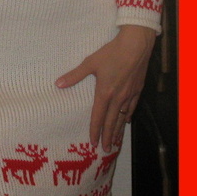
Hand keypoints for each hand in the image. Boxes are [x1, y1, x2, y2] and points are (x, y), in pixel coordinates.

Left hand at [55, 25, 155, 151]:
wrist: (136, 45)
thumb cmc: (112, 53)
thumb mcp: (91, 62)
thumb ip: (75, 75)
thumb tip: (58, 83)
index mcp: (105, 93)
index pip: (98, 117)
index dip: (95, 131)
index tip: (93, 143)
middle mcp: (118, 98)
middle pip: (111, 122)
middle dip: (107, 137)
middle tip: (105, 150)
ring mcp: (129, 95)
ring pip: (122, 118)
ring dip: (118, 131)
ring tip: (115, 142)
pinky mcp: (137, 90)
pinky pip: (132, 108)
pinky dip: (128, 116)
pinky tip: (127, 121)